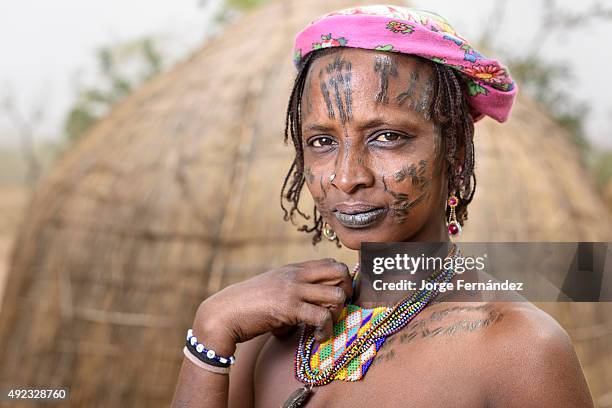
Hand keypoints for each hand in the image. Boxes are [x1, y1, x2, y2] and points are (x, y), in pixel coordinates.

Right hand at [193, 258, 352, 353]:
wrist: (224, 313)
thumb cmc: (248, 306)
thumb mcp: (274, 290)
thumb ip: (295, 294)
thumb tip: (314, 314)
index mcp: (294, 268)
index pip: (332, 262)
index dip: (342, 280)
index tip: (337, 298)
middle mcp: (296, 275)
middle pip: (340, 272)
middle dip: (347, 293)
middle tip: (337, 311)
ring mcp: (293, 290)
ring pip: (336, 295)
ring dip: (337, 315)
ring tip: (325, 327)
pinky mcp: (288, 308)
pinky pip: (321, 317)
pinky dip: (325, 330)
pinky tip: (317, 338)